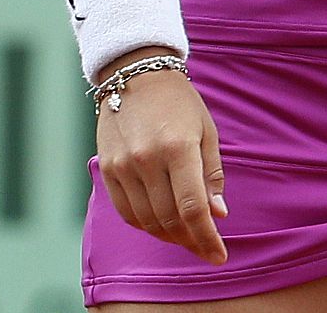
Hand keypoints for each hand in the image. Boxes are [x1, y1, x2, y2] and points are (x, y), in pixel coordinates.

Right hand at [96, 62, 227, 262]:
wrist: (136, 72)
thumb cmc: (179, 101)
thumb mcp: (206, 130)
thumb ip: (211, 174)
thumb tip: (217, 214)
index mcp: (178, 147)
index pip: (193, 208)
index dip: (207, 239)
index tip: (219, 255)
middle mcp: (148, 159)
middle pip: (169, 220)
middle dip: (191, 241)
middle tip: (204, 246)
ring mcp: (123, 166)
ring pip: (147, 221)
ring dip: (169, 236)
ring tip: (185, 236)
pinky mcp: (107, 169)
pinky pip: (126, 212)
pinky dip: (145, 224)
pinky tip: (160, 223)